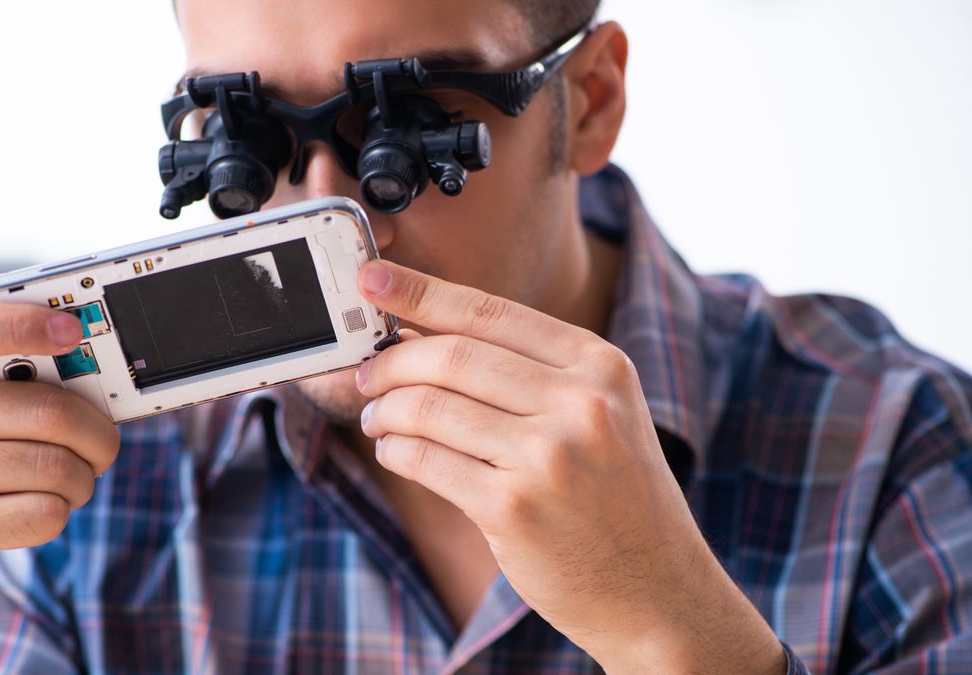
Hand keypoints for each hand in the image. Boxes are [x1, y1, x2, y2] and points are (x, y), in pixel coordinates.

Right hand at [0, 301, 119, 672]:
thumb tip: (98, 377)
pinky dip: (59, 515)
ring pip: (54, 466)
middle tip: (103, 447)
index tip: (71, 329)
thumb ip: (12, 387)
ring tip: (68, 484)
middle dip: (97, 434)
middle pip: (46, 410)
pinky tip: (36, 514)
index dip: (18, 322)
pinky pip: (43, 513)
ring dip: (82, 481)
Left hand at [354, 260, 783, 674]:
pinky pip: (425, 460)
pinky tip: (394, 451)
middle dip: (391, 361)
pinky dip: (395, 450)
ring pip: (430, 407)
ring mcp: (548, 458)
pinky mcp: (513, 509)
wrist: (657, 589)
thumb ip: (528, 370)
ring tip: (377, 417)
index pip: (489, 311)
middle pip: (452, 356)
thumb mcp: (599, 414)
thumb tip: (421, 331)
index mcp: (600, 366)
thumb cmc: (615, 496)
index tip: (371, 280)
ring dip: (386, 409)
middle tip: (366, 373)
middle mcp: (580, 404)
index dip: (419, 292)